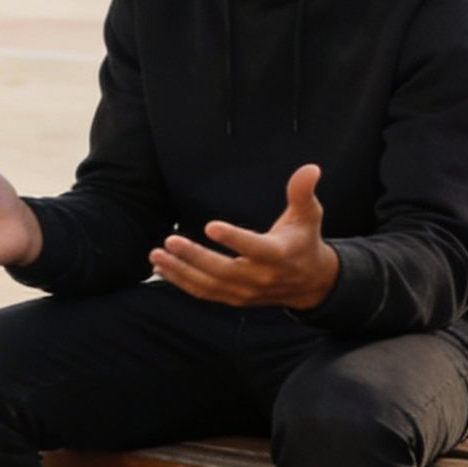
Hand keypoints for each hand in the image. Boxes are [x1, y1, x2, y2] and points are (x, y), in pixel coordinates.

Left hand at [148, 164, 340, 310]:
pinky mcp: (234, 299)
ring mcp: (245, 292)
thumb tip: (310, 168)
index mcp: (278, 255)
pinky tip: (161, 268)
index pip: (254, 248)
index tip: (210, 226)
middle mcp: (260, 277)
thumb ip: (303, 192)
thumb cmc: (304, 241)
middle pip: (223, 271)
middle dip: (194, 257)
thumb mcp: (309, 215)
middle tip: (169, 240)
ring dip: (180, 271)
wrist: (310, 283)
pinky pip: (204, 292)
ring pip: (208, 285)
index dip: (234, 239)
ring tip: (157, 254)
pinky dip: (181, 282)